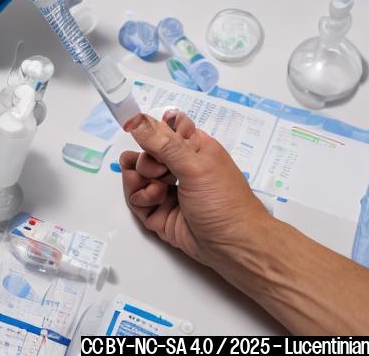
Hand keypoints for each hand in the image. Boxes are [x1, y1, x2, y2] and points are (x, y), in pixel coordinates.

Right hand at [119, 111, 270, 266]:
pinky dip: (140, 198)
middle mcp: (179, 167)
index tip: (137, 130)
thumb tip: (137, 120)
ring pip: (136, 175)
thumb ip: (163, 143)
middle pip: (145, 152)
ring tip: (157, 191)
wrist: (233, 247)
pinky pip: (135, 198)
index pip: (165, 129)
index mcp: (193, 148)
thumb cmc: (225, 203)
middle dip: (145, 161)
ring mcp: (168, 190)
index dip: (151, 130)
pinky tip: (156, 202)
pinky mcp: (158, 212)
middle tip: (159, 171)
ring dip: (139, 180)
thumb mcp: (195, 166)